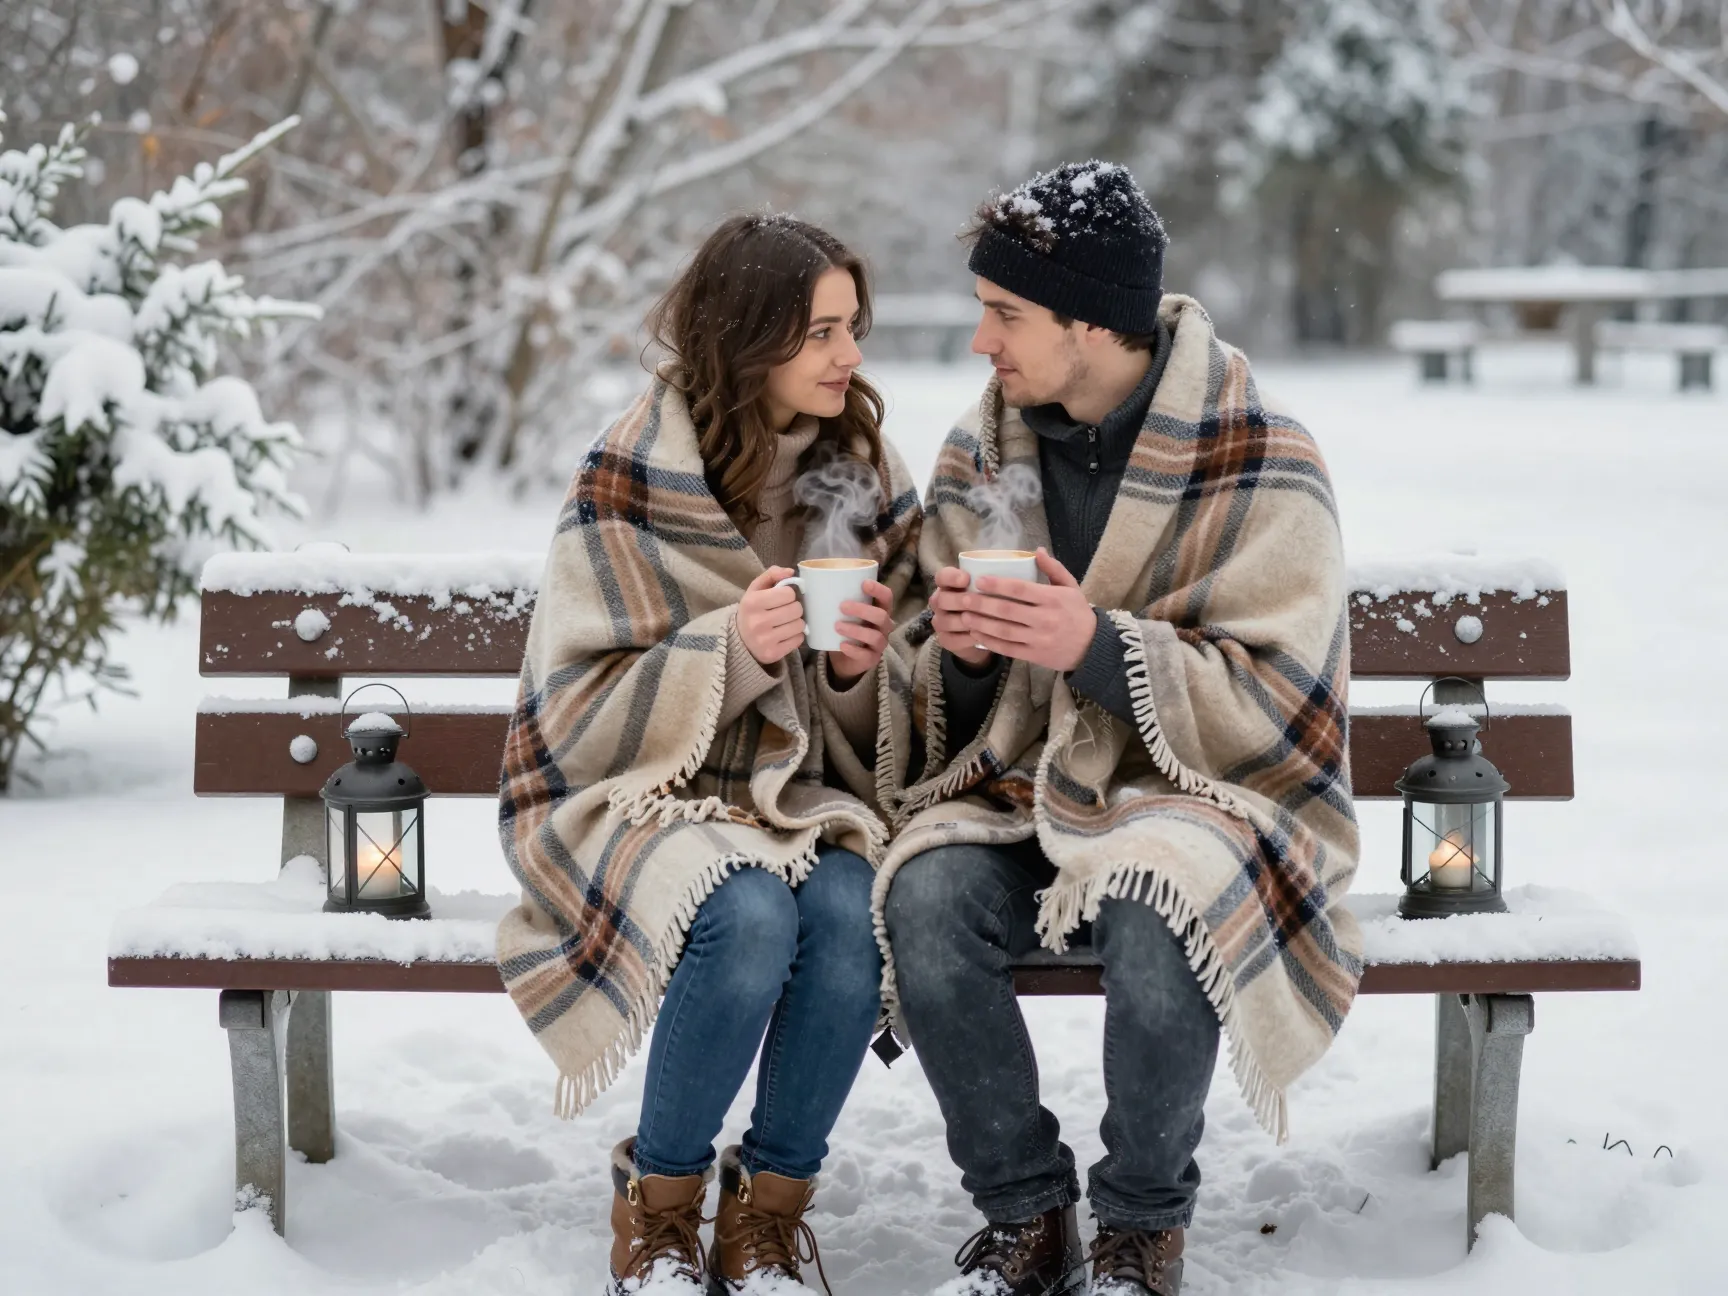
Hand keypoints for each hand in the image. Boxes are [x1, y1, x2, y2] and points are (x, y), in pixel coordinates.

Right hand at [738, 567, 804, 665]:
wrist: (739, 639)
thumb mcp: (756, 589)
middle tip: (785, 611)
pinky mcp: (773, 654)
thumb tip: (790, 572)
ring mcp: (765, 640)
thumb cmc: (752, 610)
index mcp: (752, 602)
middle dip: (794, 608)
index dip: (788, 594)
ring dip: (796, 622)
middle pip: (796, 609)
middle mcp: (757, 622)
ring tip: (785, 622)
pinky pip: (799, 640)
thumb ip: (772, 575)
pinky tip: (785, 634)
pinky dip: (795, 636)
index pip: (788, 593)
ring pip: (800, 625)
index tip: (781, 598)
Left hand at [828, 579, 894, 681]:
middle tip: (842, 606)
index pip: (886, 597)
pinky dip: (853, 650)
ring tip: (837, 626)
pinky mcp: (872, 659)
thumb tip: (813, 585)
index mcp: (880, 610)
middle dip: (862, 610)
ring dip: (855, 630)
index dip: (878, 590)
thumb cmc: (846, 629)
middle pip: (881, 616)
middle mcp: (884, 627)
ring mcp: (880, 644)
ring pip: (874, 636)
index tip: (864, 583)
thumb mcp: (845, 615)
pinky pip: (866, 655)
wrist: (845, 659)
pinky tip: (842, 645)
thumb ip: (838, 602)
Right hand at [929, 566, 993, 666]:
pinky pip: (952, 639)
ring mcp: (941, 622)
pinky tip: (980, 635)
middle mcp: (940, 602)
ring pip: (944, 621)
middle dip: (957, 600)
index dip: (951, 577)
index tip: (966, 578)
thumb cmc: (989, 602)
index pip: (942, 577)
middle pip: (940, 599)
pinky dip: (966, 638)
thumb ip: (996, 580)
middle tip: (973, 601)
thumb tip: (1021, 569)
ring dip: (963, 621)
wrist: (982, 631)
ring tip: (980, 620)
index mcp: (948, 585)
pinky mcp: (946, 640)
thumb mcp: (991, 588)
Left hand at [948, 548, 1094, 672]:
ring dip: (981, 623)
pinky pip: (1008, 648)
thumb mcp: (1071, 587)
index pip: (1020, 589)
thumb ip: (1053, 568)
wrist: (1093, 647)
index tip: (979, 581)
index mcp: (1053, 599)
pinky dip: (990, 641)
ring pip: (1004, 631)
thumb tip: (1037, 550)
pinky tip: (977, 634)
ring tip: (965, 616)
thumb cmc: (1078, 613)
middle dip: (982, 604)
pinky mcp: (1035, 655)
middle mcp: (1045, 619)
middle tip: (964, 599)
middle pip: (1007, 611)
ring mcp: (1039, 639)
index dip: (998, 585)